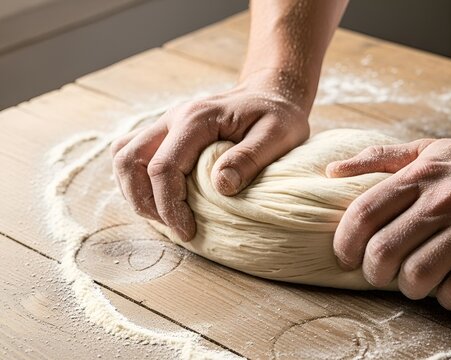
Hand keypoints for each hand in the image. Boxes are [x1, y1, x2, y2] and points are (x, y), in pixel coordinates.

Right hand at [111, 71, 311, 241]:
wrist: (271, 93)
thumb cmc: (278, 115)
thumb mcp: (277, 135)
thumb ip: (250, 158)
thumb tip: (221, 186)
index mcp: (196, 119)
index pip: (163, 167)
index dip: (169, 205)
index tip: (187, 231)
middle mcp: (172, 118)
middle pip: (129, 161)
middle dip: (145, 202)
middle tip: (174, 227)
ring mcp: (165, 124)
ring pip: (124, 157)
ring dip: (135, 192)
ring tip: (166, 218)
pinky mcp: (166, 133)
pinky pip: (134, 155)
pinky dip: (138, 181)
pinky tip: (162, 200)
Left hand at [327, 138, 450, 309]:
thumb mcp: (428, 149)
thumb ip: (379, 158)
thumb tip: (332, 170)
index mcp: (420, 174)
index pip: (364, 213)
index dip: (346, 243)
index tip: (346, 259)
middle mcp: (444, 197)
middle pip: (385, 251)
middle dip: (375, 273)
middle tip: (383, 274)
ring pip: (419, 275)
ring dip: (411, 288)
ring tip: (418, 282)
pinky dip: (449, 299)